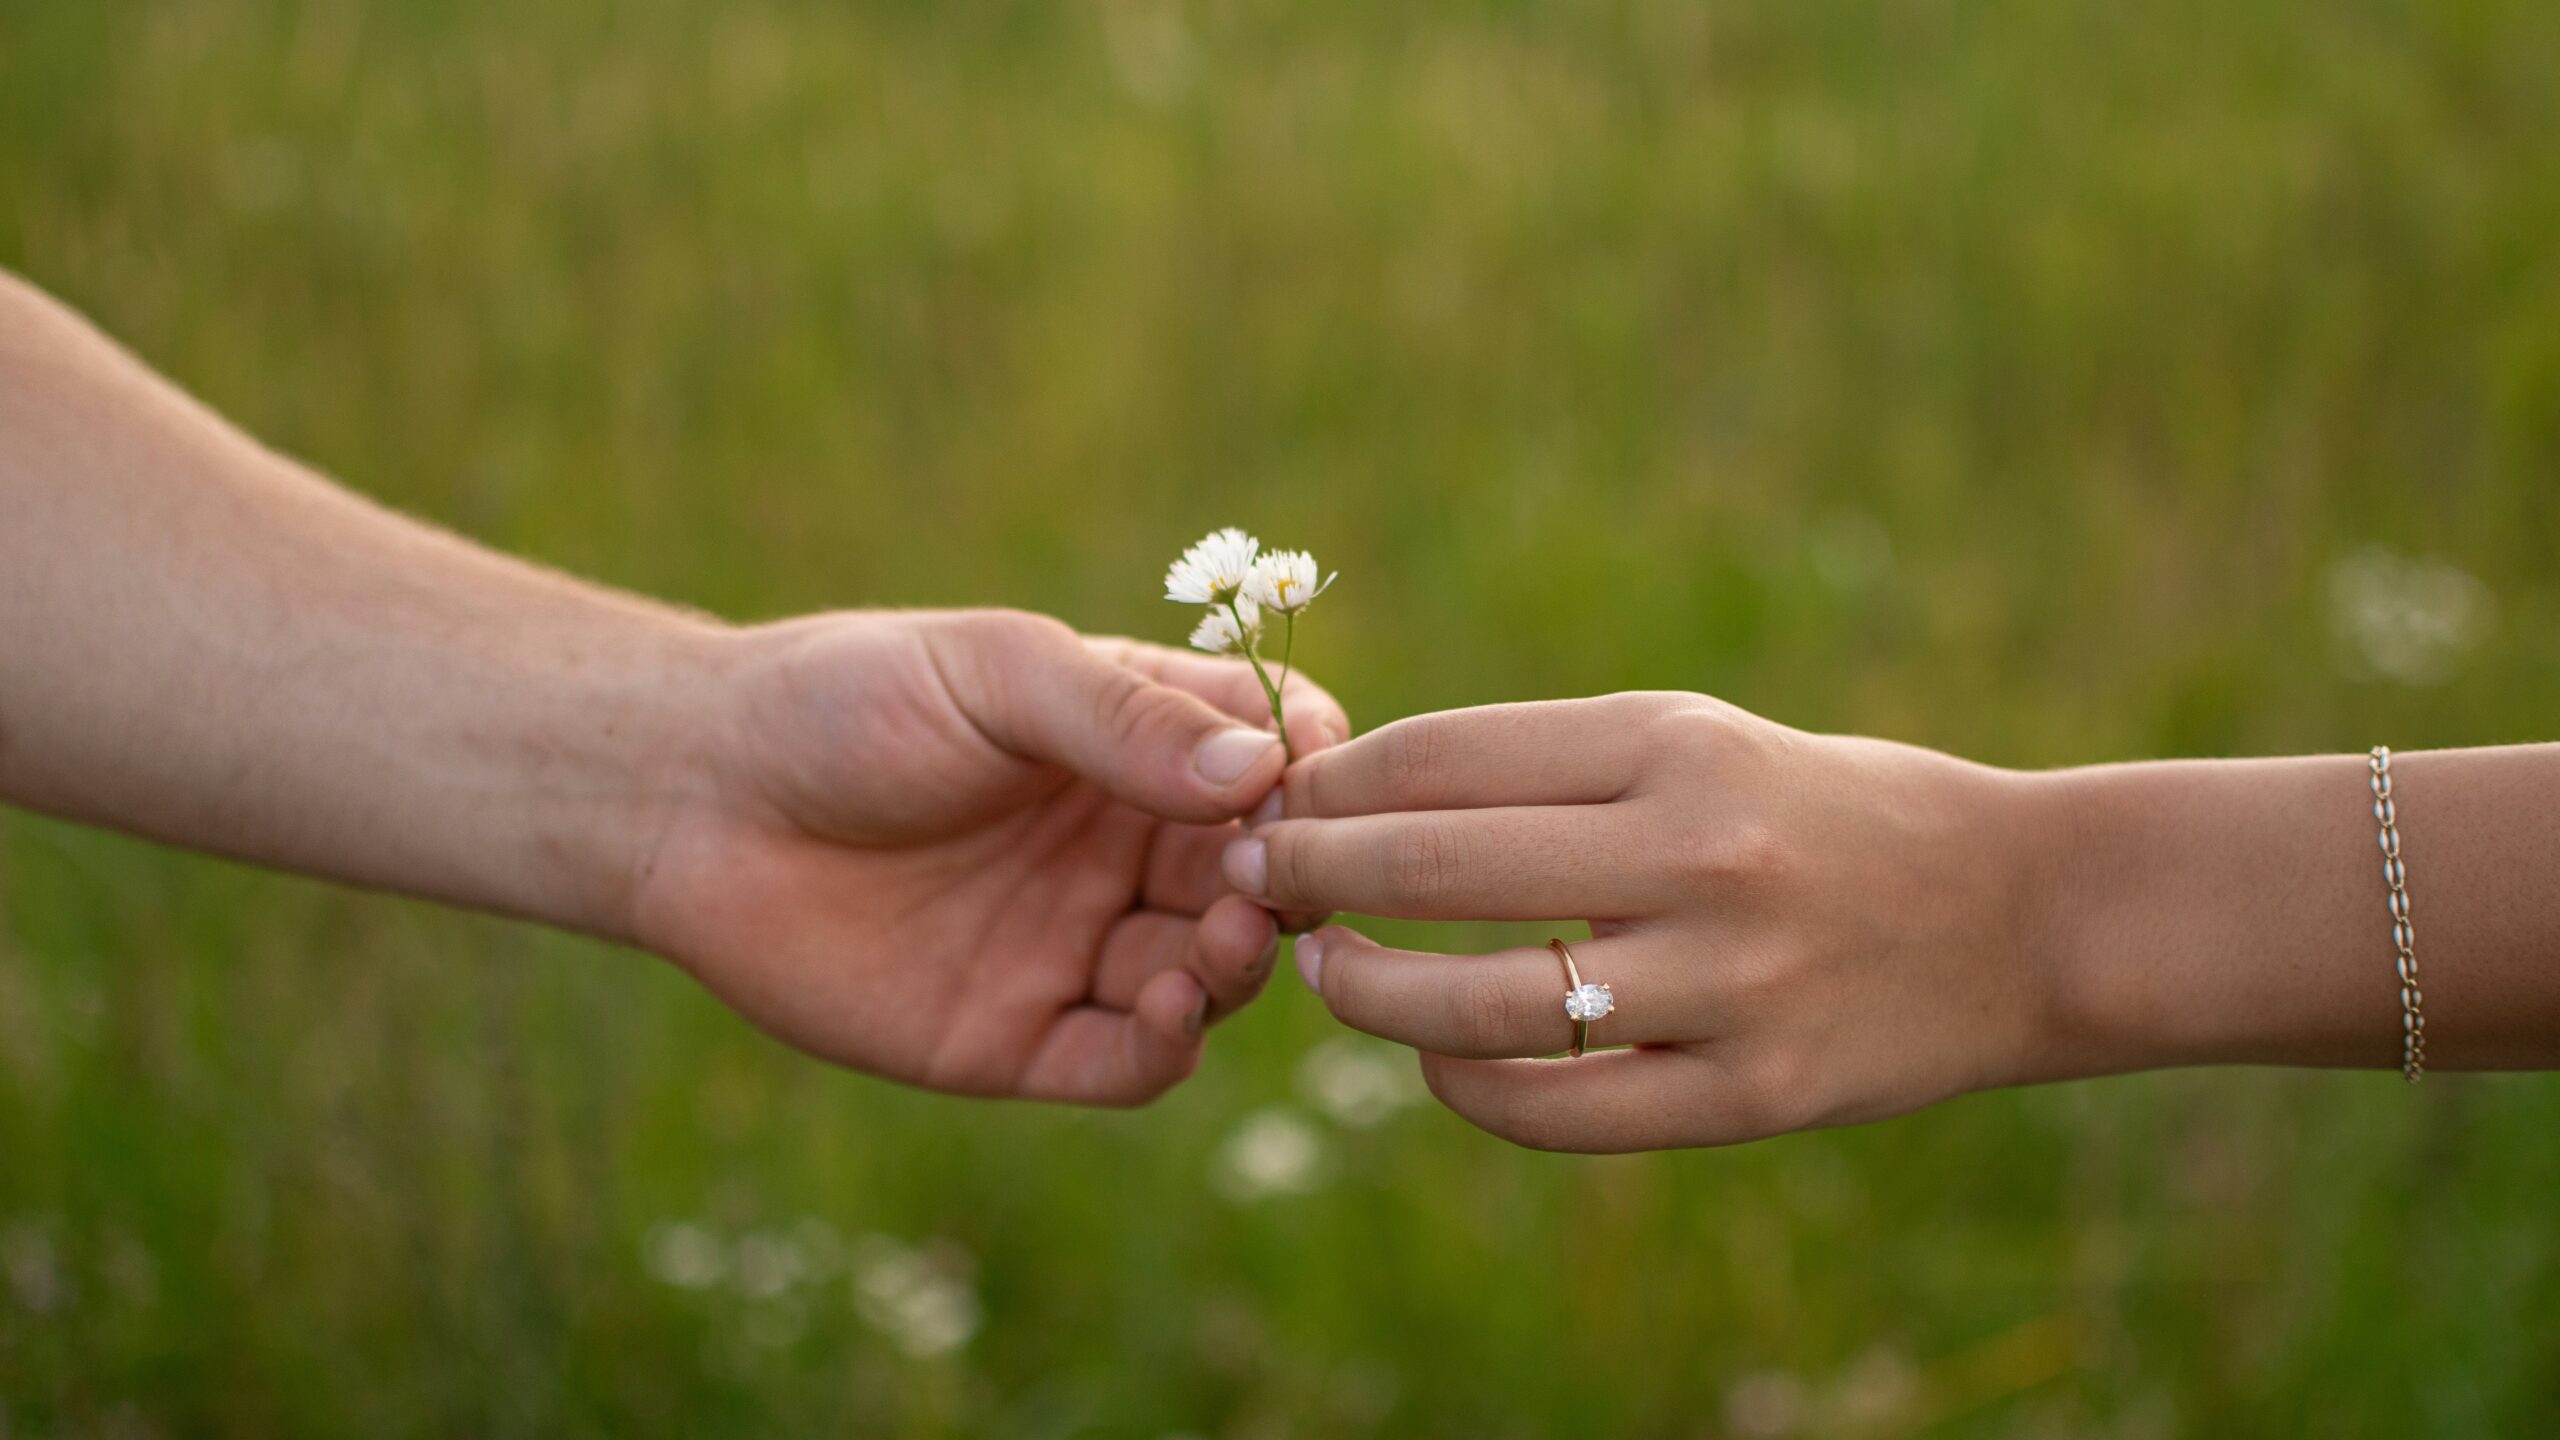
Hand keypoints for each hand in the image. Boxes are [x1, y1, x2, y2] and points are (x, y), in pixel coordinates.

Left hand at [631, 609, 1346, 1104]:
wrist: (692, 798)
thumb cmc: (843, 702)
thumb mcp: (995, 675)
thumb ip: (1123, 717)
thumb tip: (1261, 771)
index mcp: (1130, 746)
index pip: (1270, 763)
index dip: (1311, 776)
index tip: (1316, 781)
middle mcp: (1119, 849)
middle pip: (1255, 880)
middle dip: (1281, 883)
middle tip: (1263, 880)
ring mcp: (1074, 946)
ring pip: (1207, 976)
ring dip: (1237, 964)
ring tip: (1219, 938)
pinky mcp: (1017, 1037)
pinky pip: (1127, 1063)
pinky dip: (1170, 1047)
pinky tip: (1170, 1011)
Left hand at [1219, 693, 2063, 1149]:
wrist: (2022, 913)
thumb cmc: (1829, 812)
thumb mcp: (1704, 740)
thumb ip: (1554, 767)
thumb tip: (1367, 798)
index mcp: (1677, 742)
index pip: (1445, 753)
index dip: (1331, 781)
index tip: (1273, 800)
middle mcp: (1697, 853)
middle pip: (1434, 864)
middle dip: (1307, 873)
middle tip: (1248, 878)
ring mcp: (1727, 984)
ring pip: (1479, 1004)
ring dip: (1365, 990)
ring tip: (1322, 970)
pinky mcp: (1750, 1094)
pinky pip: (1558, 1111)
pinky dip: (1466, 1087)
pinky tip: (1436, 1061)